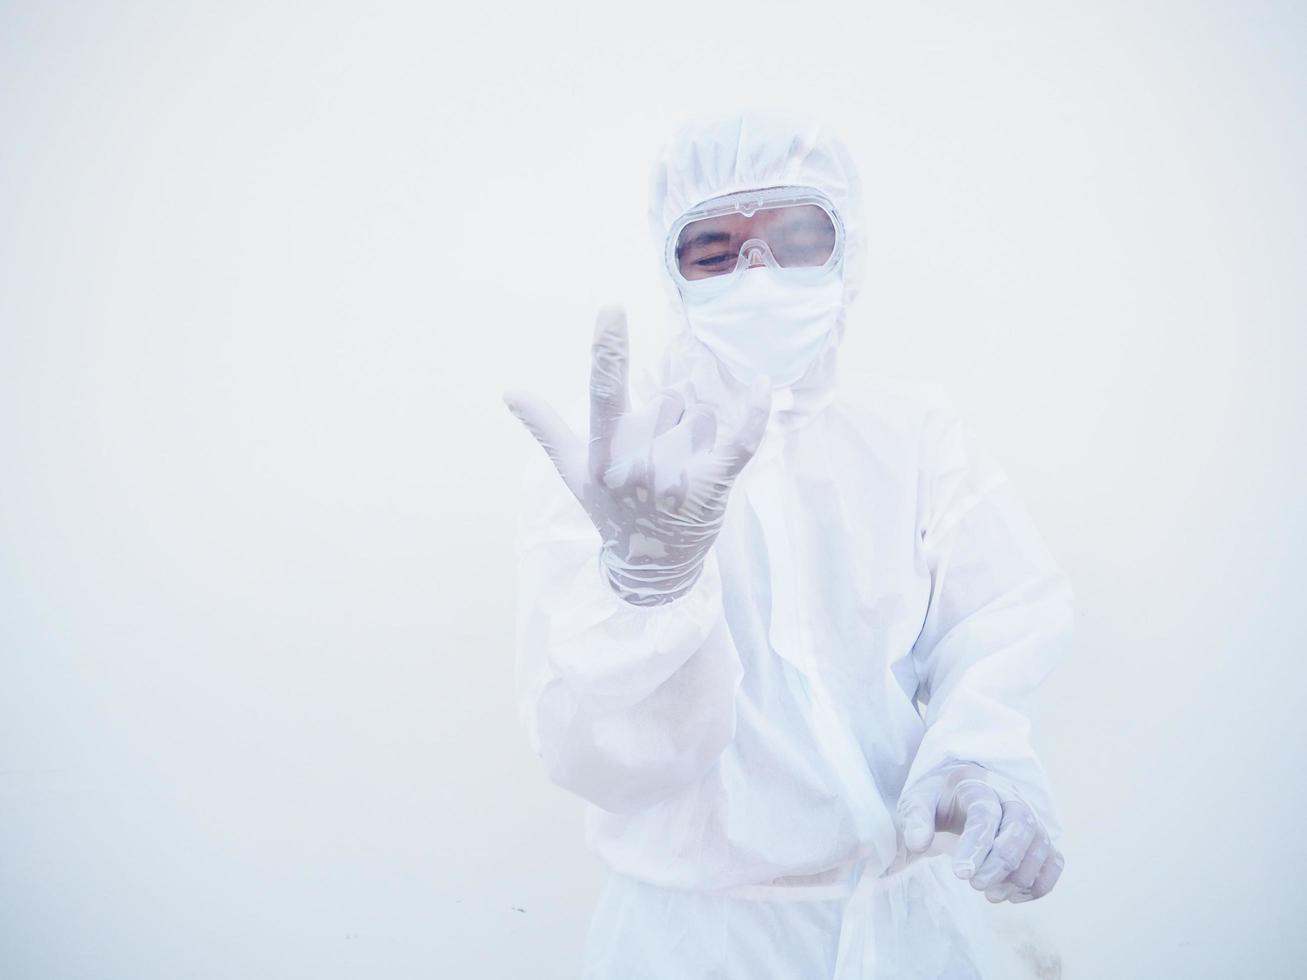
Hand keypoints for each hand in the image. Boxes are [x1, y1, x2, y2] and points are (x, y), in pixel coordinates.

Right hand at [504, 305, 771, 605]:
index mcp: (602, 457)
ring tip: (681, 472)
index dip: (608, 350)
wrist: (652, 567)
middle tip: (655, 462)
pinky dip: (753, 413)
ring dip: (695, 433)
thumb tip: (510, 392)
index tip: (612, 308)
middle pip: (666, 401)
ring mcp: (677, 479)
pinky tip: (762, 386)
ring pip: (698, 414)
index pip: (603, 393)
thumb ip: (546, 428)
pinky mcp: (713, 486)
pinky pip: (739, 439)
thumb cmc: (609, 510)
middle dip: (666, 420)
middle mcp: (637, 467)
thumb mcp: (575, 471)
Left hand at [897, 762, 1064, 903]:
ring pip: (1041, 846)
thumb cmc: (939, 797)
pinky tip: (1013, 896)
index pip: (986, 814)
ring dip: (1020, 877)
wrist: (961, 788)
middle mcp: (1011, 799)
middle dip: (1001, 863)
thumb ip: (916, 819)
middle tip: (975, 885)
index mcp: (979, 786)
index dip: (976, 846)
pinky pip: (1054, 861)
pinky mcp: (1040, 839)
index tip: (960, 874)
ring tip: (990, 894)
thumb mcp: (918, 800)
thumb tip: (917, 843)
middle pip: (1021, 827)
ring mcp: (1030, 818)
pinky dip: (1040, 884)